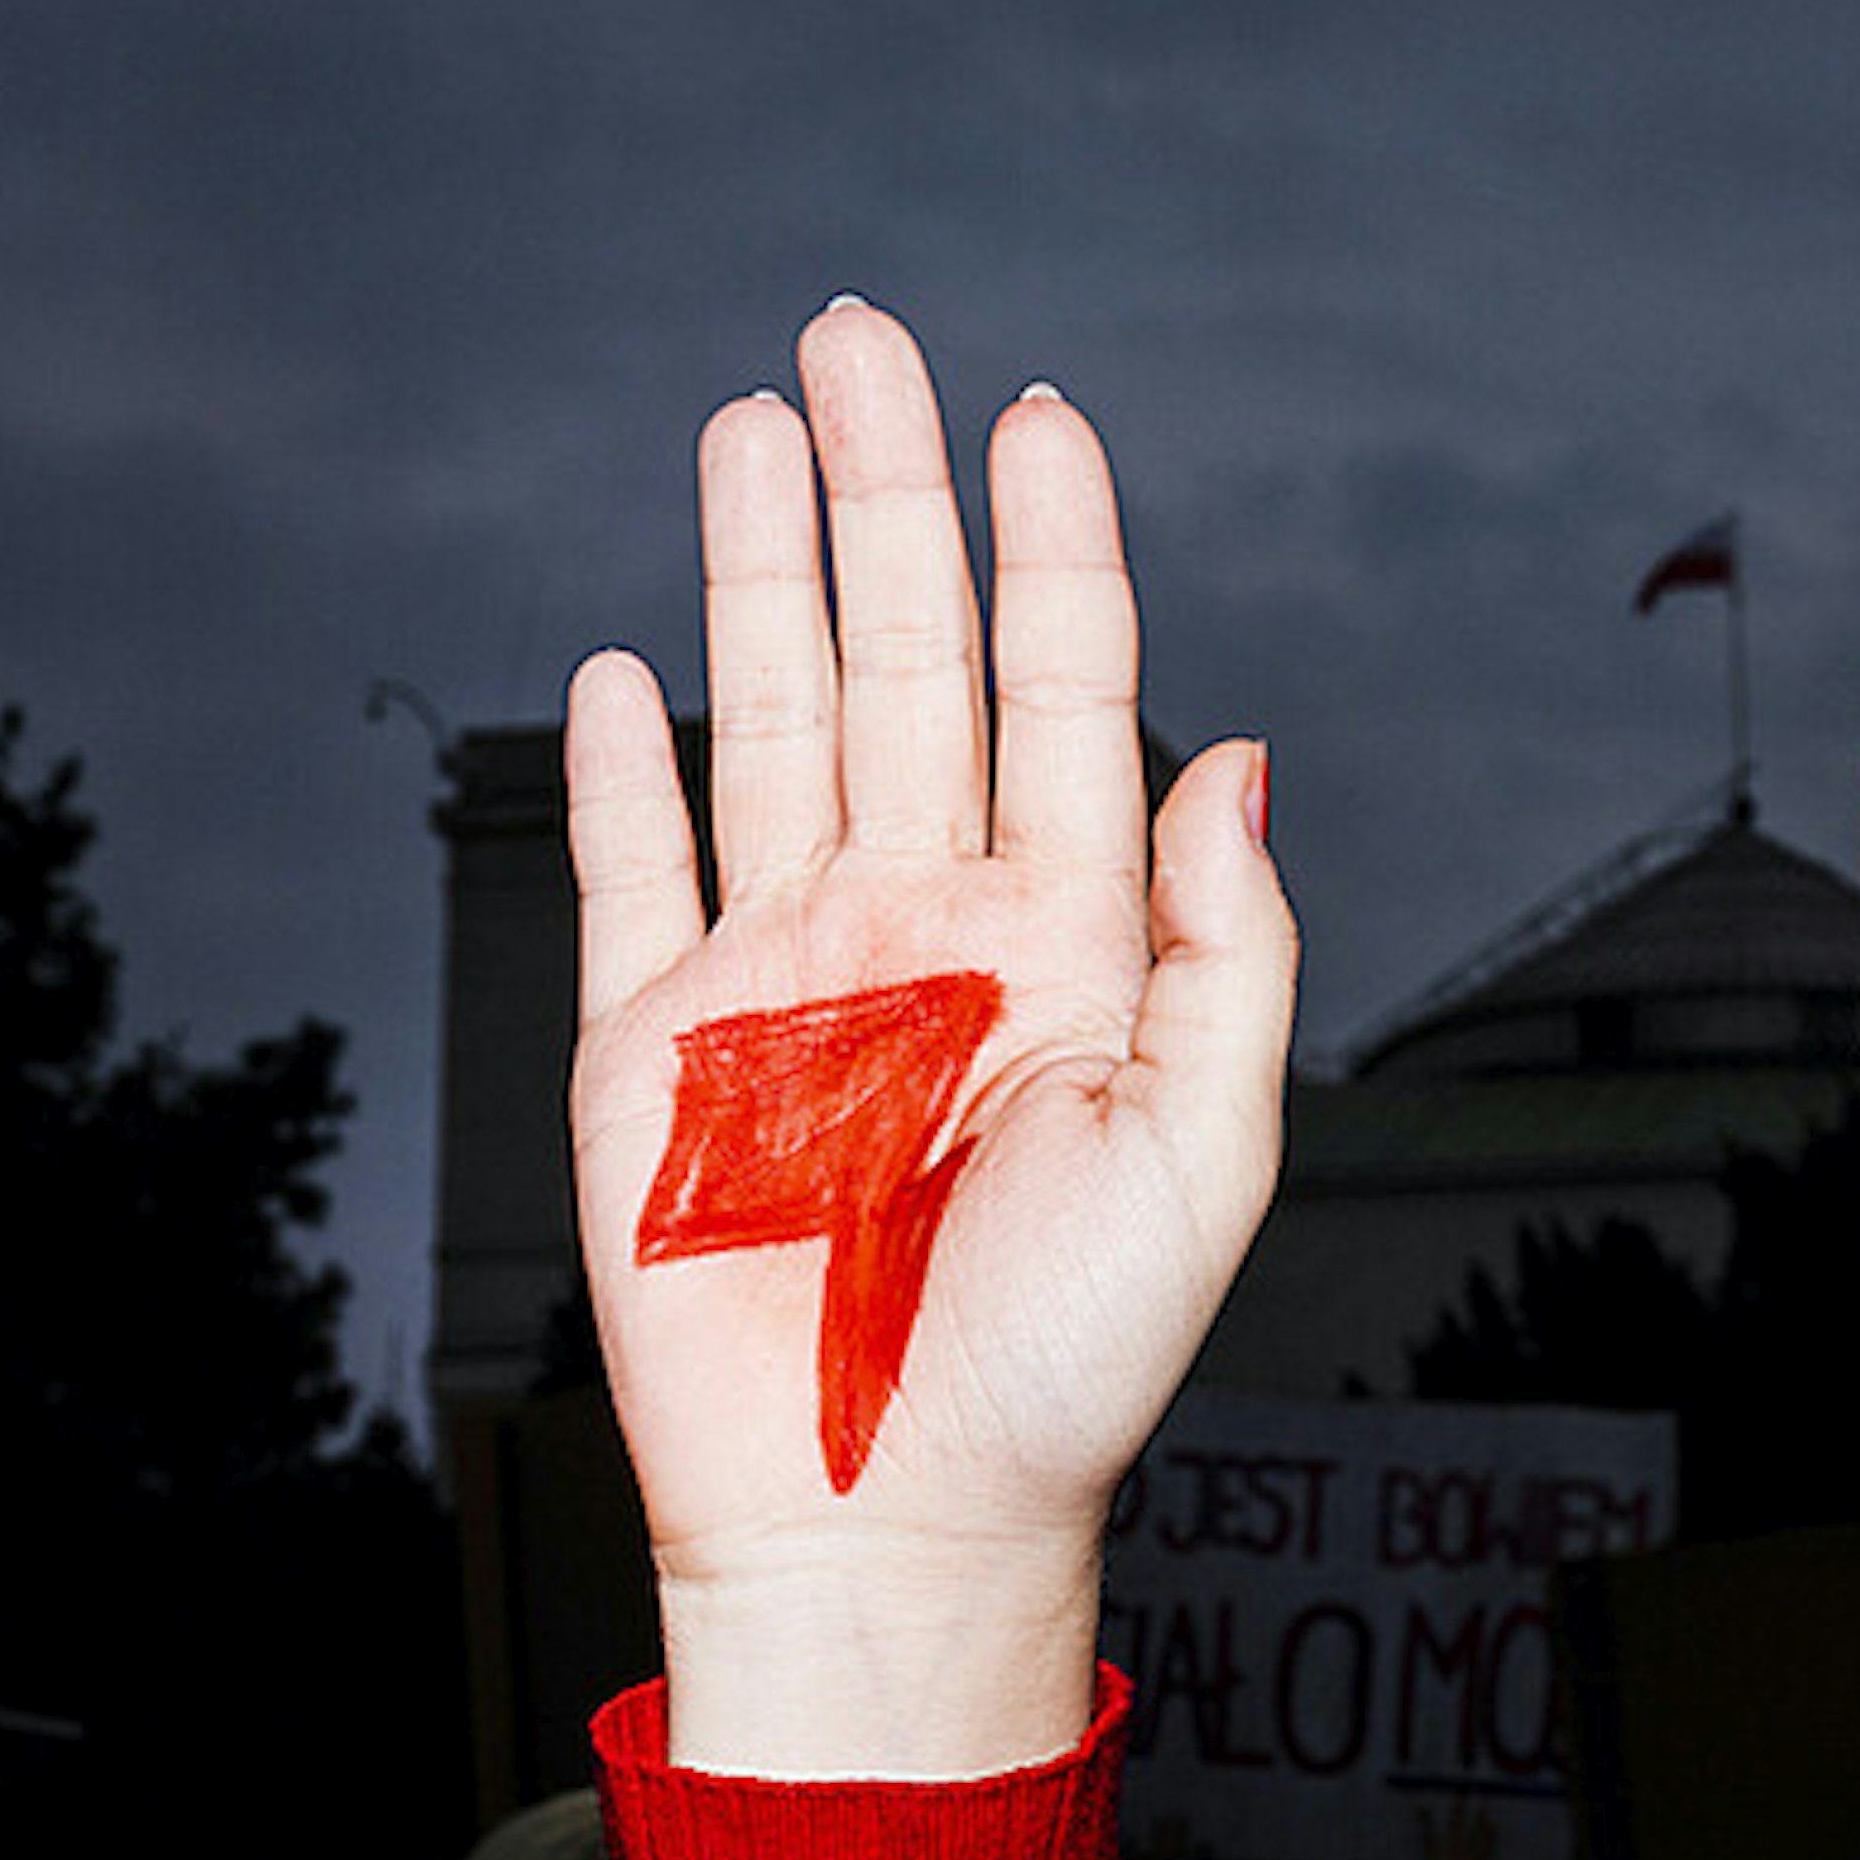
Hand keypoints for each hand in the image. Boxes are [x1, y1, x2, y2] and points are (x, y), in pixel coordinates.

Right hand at [566, 304, 1291, 1775]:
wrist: (893, 1521)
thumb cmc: (1064, 1367)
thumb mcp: (1204, 1153)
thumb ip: (1227, 946)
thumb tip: (1238, 751)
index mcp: (1067, 939)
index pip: (1062, 695)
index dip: (1054, 554)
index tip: (1045, 415)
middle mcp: (927, 924)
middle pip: (904, 660)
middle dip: (889, 497)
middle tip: (864, 339)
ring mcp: (785, 970)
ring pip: (770, 719)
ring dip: (761, 570)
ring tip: (759, 423)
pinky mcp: (652, 1042)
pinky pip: (633, 866)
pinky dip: (621, 766)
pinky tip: (628, 665)